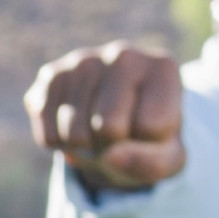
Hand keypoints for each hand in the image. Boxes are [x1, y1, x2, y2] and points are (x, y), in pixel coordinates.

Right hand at [30, 42, 184, 189]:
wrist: (120, 120)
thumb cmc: (150, 139)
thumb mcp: (169, 159)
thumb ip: (154, 163)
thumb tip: (111, 156)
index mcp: (163, 68)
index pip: (152, 125)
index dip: (149, 143)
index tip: (150, 131)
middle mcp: (123, 54)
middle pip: (109, 127)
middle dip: (112, 146)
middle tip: (120, 135)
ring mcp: (84, 61)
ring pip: (76, 134)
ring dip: (86, 148)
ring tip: (98, 132)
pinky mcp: (51, 75)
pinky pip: (49, 134)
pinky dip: (61, 145)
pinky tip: (75, 126)